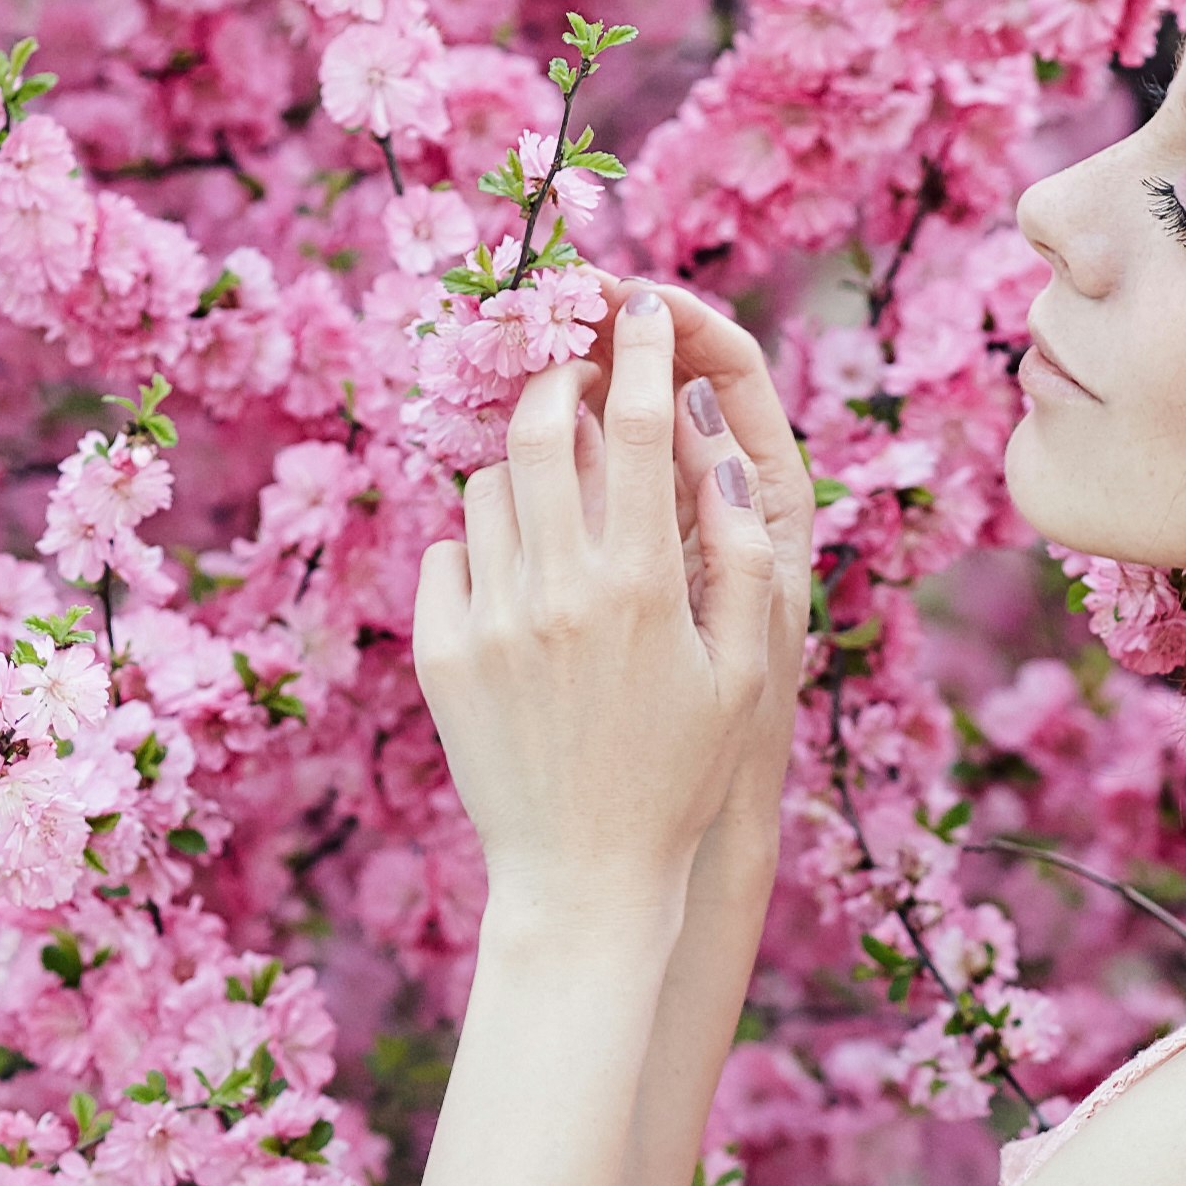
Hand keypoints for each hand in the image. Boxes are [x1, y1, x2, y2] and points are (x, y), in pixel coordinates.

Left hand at [411, 281, 811, 928]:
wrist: (585, 880)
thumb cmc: (680, 778)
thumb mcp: (744, 676)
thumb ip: (739, 556)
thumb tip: (715, 447)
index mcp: (643, 587)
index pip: (636, 423)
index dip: (641, 346)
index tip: (642, 304)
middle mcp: (557, 590)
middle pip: (538, 427)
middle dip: (557, 378)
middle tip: (574, 373)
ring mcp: (489, 619)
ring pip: (484, 487)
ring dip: (518, 476)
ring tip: (553, 513)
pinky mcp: (441, 652)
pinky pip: (447, 555)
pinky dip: (478, 551)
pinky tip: (514, 591)